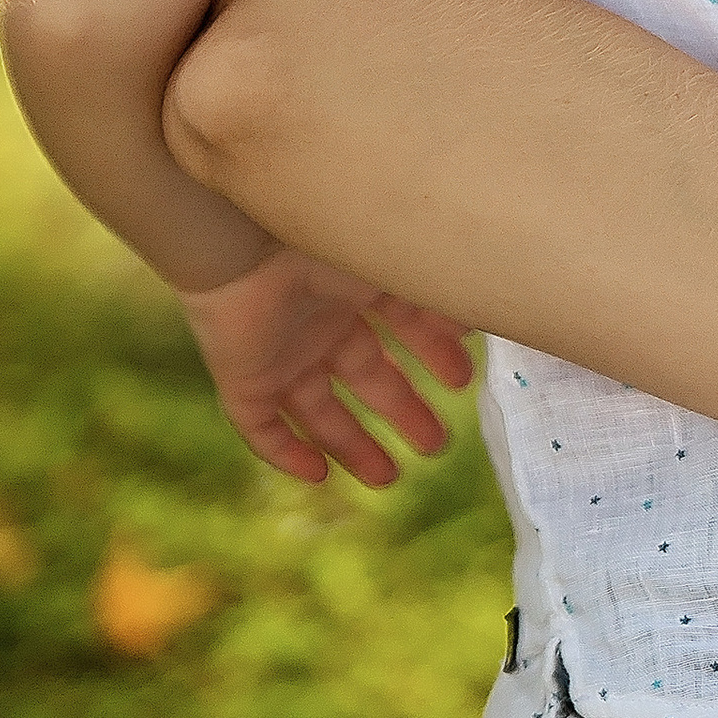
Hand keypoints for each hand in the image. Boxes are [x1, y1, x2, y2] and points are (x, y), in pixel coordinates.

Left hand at [179, 249, 476, 488]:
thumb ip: (437, 299)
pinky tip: (318, 476)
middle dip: (401, 410)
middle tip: (435, 445)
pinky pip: (259, 426)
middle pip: (363, 377)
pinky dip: (284, 453)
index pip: (399, 328)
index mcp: (352, 287)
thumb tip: (475, 325)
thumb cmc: (327, 239)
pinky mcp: (242, 378)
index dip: (432, 355)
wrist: (247, 238)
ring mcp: (276, 352)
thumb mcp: (396, 268)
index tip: (462, 383)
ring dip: (352, 443)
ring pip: (316, 410)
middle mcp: (316, 322)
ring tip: (388, 478)